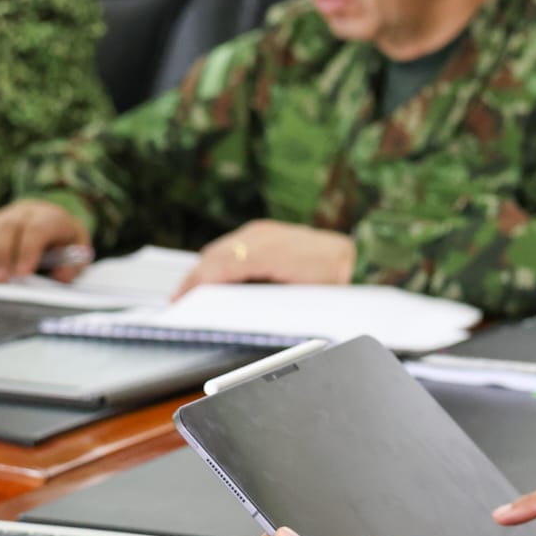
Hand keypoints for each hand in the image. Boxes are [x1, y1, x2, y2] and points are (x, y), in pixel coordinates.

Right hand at [0, 199, 91, 282]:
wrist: (46, 220)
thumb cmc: (63, 240)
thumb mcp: (78, 251)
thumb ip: (73, 265)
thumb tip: (60, 277)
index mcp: (49, 216)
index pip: (36, 229)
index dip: (28, 251)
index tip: (23, 273)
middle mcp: (23, 213)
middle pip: (7, 228)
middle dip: (3, 256)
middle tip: (3, 280)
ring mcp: (1, 218)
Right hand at [172, 220, 356, 298]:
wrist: (355, 258)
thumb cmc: (329, 284)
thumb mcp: (292, 299)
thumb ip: (257, 300)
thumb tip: (227, 305)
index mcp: (267, 251)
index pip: (220, 264)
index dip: (196, 282)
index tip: (180, 299)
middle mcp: (261, 235)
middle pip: (214, 255)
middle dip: (195, 278)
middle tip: (180, 301)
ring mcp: (262, 230)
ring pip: (220, 249)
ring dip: (206, 269)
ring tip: (194, 292)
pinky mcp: (264, 231)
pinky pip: (232, 245)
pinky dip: (220, 261)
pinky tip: (217, 277)